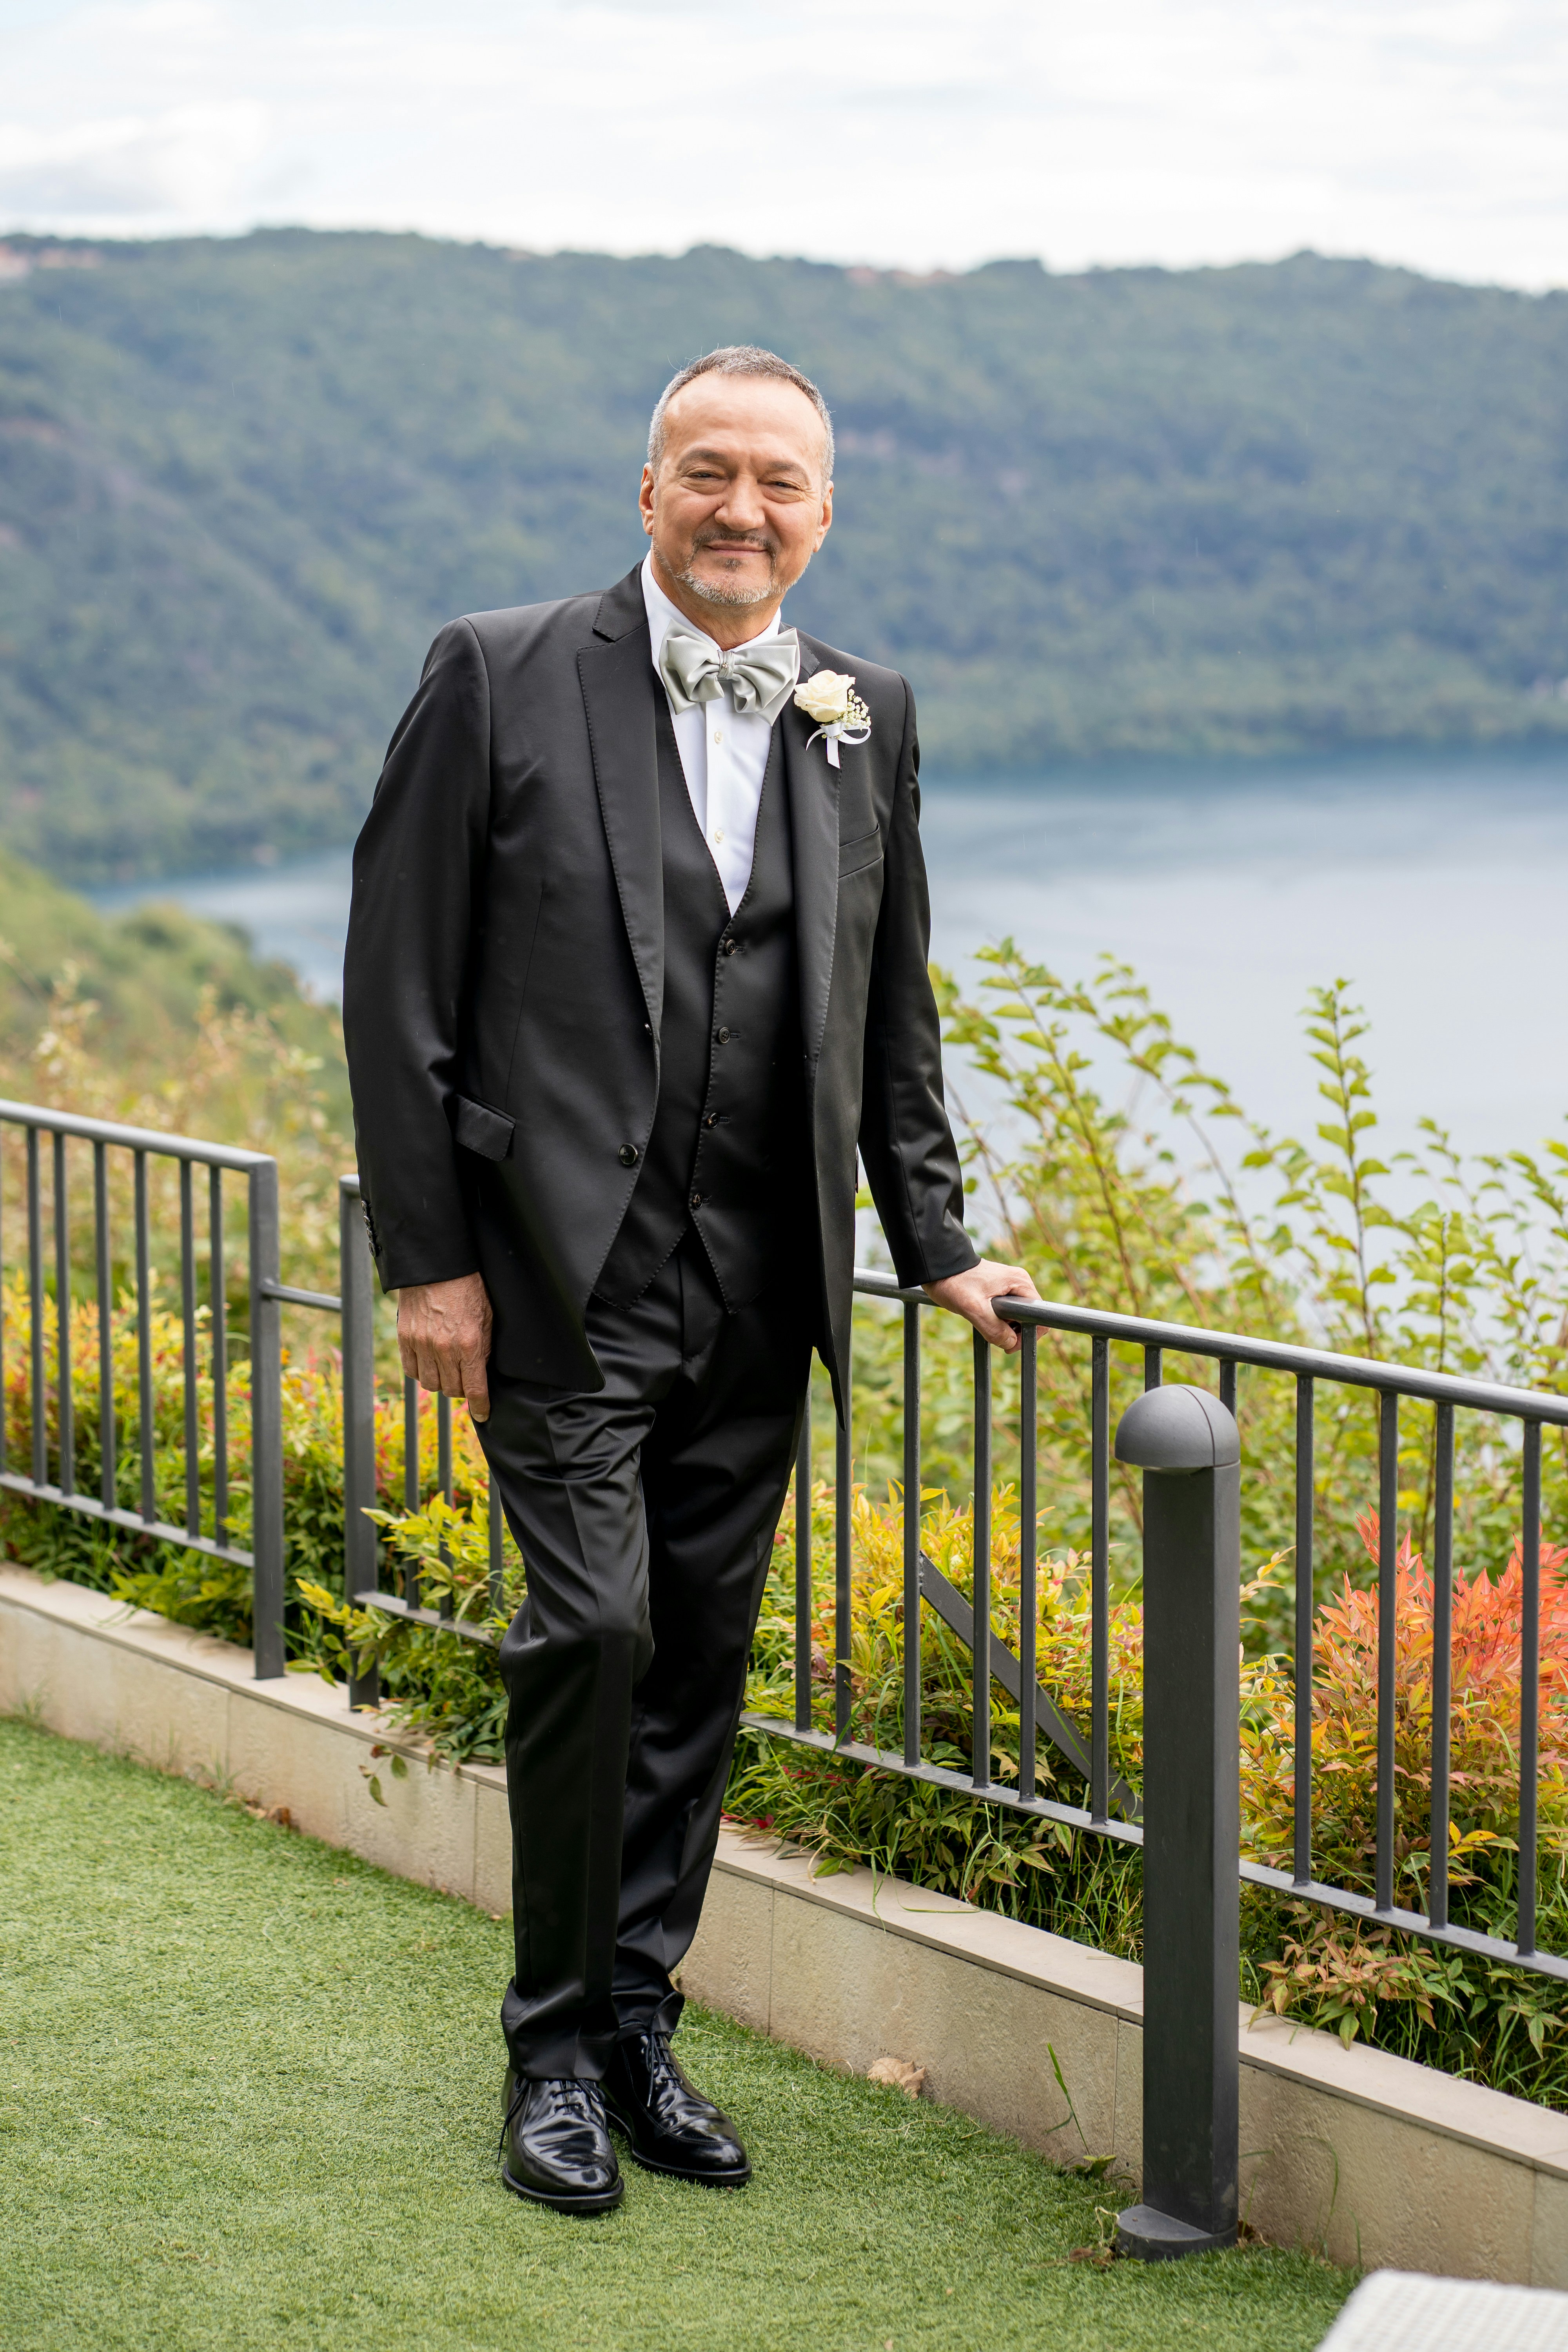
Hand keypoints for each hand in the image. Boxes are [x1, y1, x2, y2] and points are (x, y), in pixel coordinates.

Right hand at [397, 1273, 493, 1421]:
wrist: (436, 1266)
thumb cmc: (467, 1288)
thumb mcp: (486, 1317)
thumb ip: (483, 1347)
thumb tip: (481, 1372)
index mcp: (468, 1345)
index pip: (474, 1389)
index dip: (480, 1406)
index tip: (483, 1414)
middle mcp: (444, 1349)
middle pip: (452, 1390)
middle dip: (461, 1389)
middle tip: (465, 1378)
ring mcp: (422, 1344)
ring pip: (430, 1384)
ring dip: (441, 1382)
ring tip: (447, 1370)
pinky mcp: (405, 1338)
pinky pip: (411, 1370)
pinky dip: (421, 1372)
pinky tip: (429, 1362)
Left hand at [924, 1258, 1040, 1353]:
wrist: (938, 1267)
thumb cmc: (954, 1282)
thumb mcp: (973, 1308)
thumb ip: (994, 1328)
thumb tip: (1011, 1344)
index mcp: (1020, 1282)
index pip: (1039, 1314)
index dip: (1029, 1333)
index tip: (1010, 1344)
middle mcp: (1019, 1283)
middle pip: (1030, 1317)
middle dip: (1015, 1332)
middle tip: (994, 1337)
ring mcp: (1009, 1286)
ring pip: (1017, 1317)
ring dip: (1004, 1327)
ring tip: (984, 1324)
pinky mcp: (999, 1290)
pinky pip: (1007, 1312)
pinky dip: (997, 1321)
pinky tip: (982, 1319)